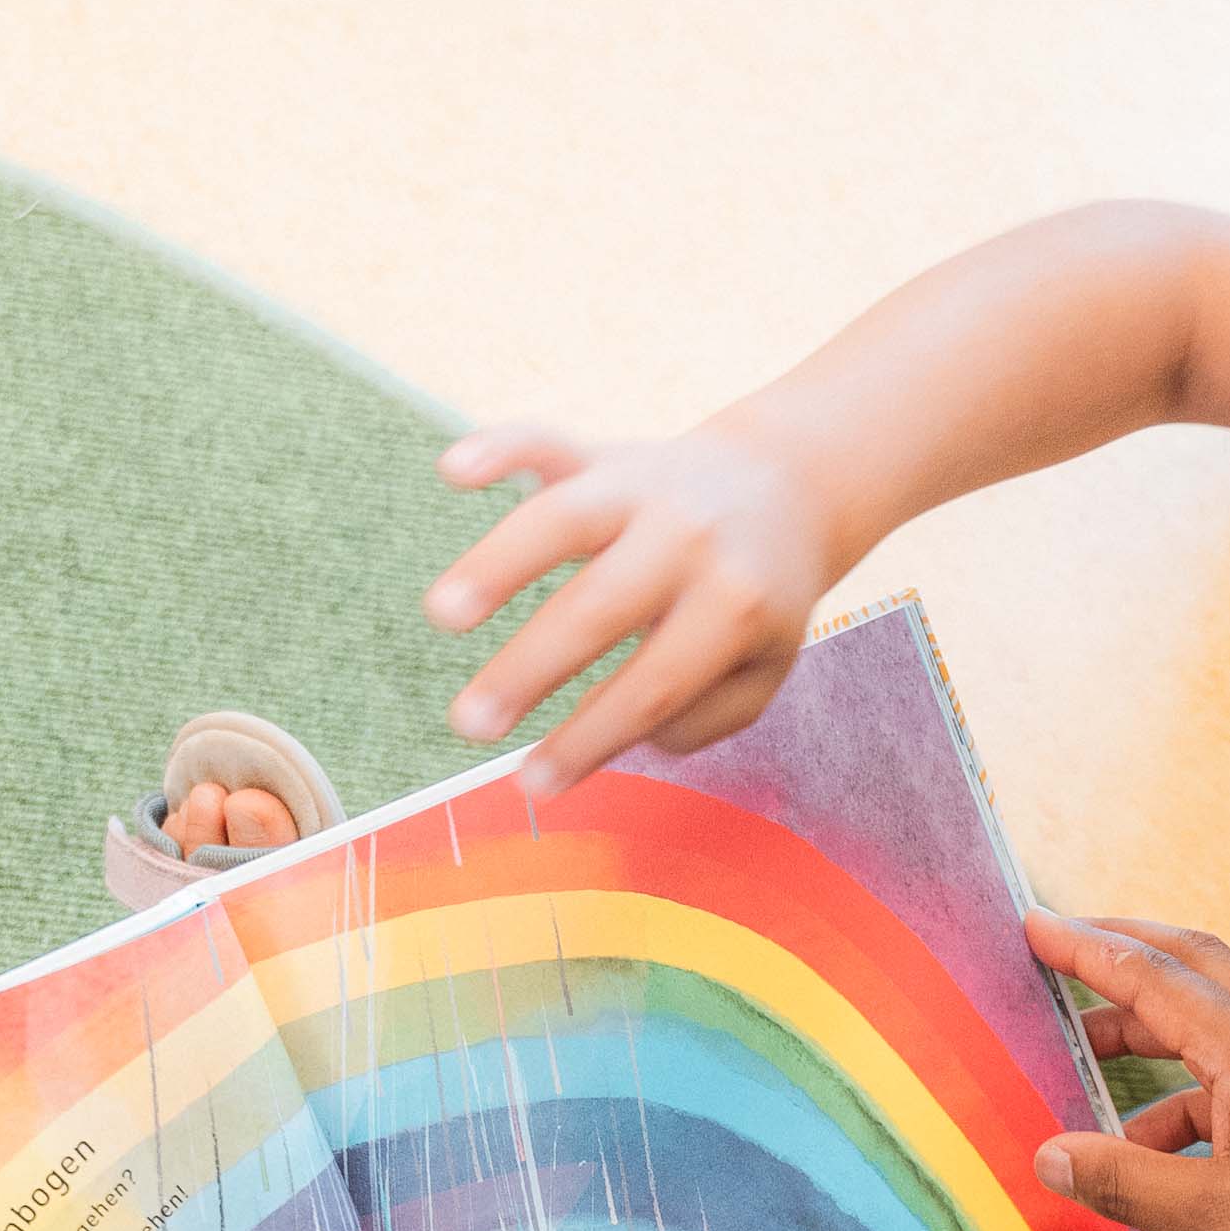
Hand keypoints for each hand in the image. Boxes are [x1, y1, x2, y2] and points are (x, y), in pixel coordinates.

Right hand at [428, 424, 844, 796]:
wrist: (786, 488)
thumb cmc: (756, 603)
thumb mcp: (762, 670)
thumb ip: (704, 715)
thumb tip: (628, 731)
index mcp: (735, 606)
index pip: (652, 688)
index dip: (588, 741)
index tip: (531, 787)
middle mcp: (688, 541)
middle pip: (598, 608)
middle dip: (529, 669)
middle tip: (468, 725)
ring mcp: (643, 488)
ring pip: (563, 519)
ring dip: (498, 563)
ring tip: (443, 614)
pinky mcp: (605, 454)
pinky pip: (550, 443)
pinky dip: (502, 448)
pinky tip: (454, 468)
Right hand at [1025, 915, 1229, 1230]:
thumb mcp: (1216, 1220)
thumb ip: (1127, 1182)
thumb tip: (1049, 1155)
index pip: (1156, 977)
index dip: (1088, 948)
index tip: (1034, 924)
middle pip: (1197, 975)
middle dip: (1126, 962)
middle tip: (1063, 959)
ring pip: (1216, 1039)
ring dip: (1151, 1049)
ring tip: (1089, 1083)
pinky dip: (1186, 1108)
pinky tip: (1153, 1160)